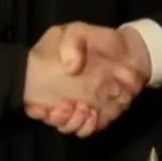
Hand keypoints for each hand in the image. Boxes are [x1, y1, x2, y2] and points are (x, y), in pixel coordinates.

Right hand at [26, 23, 151, 135]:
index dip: (34, 109)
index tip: (42, 107)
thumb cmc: (97, 41)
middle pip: (50, 119)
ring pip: (68, 127)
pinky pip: (88, 129)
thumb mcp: (78, 31)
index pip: (33, 101)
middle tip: (65, 107)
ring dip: (72, 122)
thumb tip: (70, 68)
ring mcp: (79, 108)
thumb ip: (71, 43)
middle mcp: (61, 97)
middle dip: (56, 118)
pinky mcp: (97, 116)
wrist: (128, 51)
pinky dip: (88, 126)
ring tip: (83, 108)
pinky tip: (94, 113)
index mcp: (50, 79)